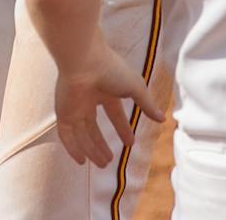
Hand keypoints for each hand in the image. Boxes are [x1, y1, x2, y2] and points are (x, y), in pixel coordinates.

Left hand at [52, 35, 163, 168]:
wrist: (84, 61)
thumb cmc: (111, 70)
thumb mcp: (136, 88)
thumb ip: (147, 104)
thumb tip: (162, 119)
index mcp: (105, 91)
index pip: (114, 113)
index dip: (122, 128)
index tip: (131, 143)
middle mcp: (88, 99)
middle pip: (94, 127)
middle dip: (102, 144)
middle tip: (110, 161)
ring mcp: (74, 106)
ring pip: (81, 134)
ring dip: (91, 150)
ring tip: (102, 164)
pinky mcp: (63, 112)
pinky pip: (66, 135)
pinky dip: (73, 148)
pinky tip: (81, 161)